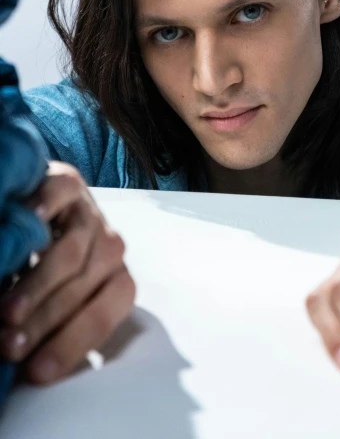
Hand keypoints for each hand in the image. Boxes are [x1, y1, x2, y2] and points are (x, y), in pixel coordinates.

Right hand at [0, 161, 135, 384]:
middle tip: (10, 346)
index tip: (36, 372)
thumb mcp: (49, 302)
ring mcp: (90, 211)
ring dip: (39, 286)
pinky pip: (62, 193)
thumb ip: (46, 326)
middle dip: (47, 321)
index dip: (74, 343)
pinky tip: (26, 222)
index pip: (108, 309)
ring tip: (8, 313)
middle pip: (85, 284)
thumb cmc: (42, 270)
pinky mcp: (69, 182)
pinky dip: (44, 207)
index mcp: (114, 277)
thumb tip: (27, 370)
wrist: (36, 206)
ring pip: (72, 251)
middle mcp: (109, 244)